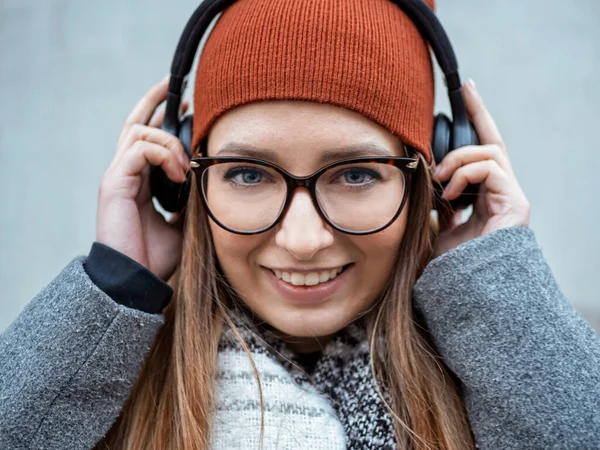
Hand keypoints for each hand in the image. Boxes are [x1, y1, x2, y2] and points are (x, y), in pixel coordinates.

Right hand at [96, 75, 189, 280]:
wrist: (136, 280)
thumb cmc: (155, 256)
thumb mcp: (180, 224)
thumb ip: (187, 200)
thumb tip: (202, 182)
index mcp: (139, 181)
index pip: (147, 139)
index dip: (163, 119)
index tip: (187, 108)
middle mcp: (125, 173)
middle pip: (135, 124)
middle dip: (155, 102)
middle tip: (178, 90)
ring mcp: (117, 176)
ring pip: (138, 132)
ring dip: (168, 141)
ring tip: (185, 164)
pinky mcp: (114, 182)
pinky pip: (138, 149)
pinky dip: (162, 154)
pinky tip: (178, 173)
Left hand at [431, 79, 529, 258]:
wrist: (467, 291)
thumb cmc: (454, 266)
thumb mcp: (436, 229)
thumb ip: (434, 206)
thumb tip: (424, 185)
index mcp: (482, 196)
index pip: (480, 153)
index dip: (476, 123)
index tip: (466, 93)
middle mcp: (499, 192)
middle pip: (492, 142)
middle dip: (480, 112)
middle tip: (466, 87)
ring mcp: (510, 196)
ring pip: (490, 152)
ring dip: (459, 159)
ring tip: (440, 179)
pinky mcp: (515, 202)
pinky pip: (491, 169)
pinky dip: (465, 175)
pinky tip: (449, 194)